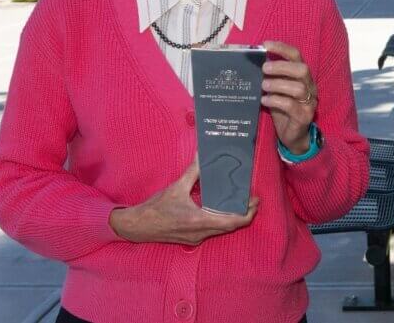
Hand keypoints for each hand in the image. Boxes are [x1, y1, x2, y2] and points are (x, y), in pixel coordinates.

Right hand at [109, 158, 257, 244]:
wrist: (138, 227)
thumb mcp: (176, 187)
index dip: (247, 213)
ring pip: (221, 230)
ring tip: (239, 202)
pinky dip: (221, 221)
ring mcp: (196, 238)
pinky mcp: (191, 238)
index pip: (231, 222)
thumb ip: (193, 172)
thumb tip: (203, 155)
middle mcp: (200, 233)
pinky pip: (212, 231)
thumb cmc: (156, 208)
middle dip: (244, 214)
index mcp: (199, 221)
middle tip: (252, 199)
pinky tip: (220, 209)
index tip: (256, 201)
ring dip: (232, 218)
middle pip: (230, 226)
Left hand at [261, 40, 316, 155]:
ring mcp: (309, 102)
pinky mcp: (304, 117)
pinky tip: (265, 100)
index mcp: (302, 77)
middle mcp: (310, 87)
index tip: (266, 44)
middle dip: (282, 67)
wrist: (293, 136)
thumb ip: (271, 77)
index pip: (297, 56)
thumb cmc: (283, 109)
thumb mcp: (276, 90)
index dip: (283, 48)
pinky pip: (292, 106)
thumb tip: (254, 63)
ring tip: (263, 86)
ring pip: (298, 88)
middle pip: (302, 70)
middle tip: (264, 69)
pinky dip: (276, 100)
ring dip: (278, 84)